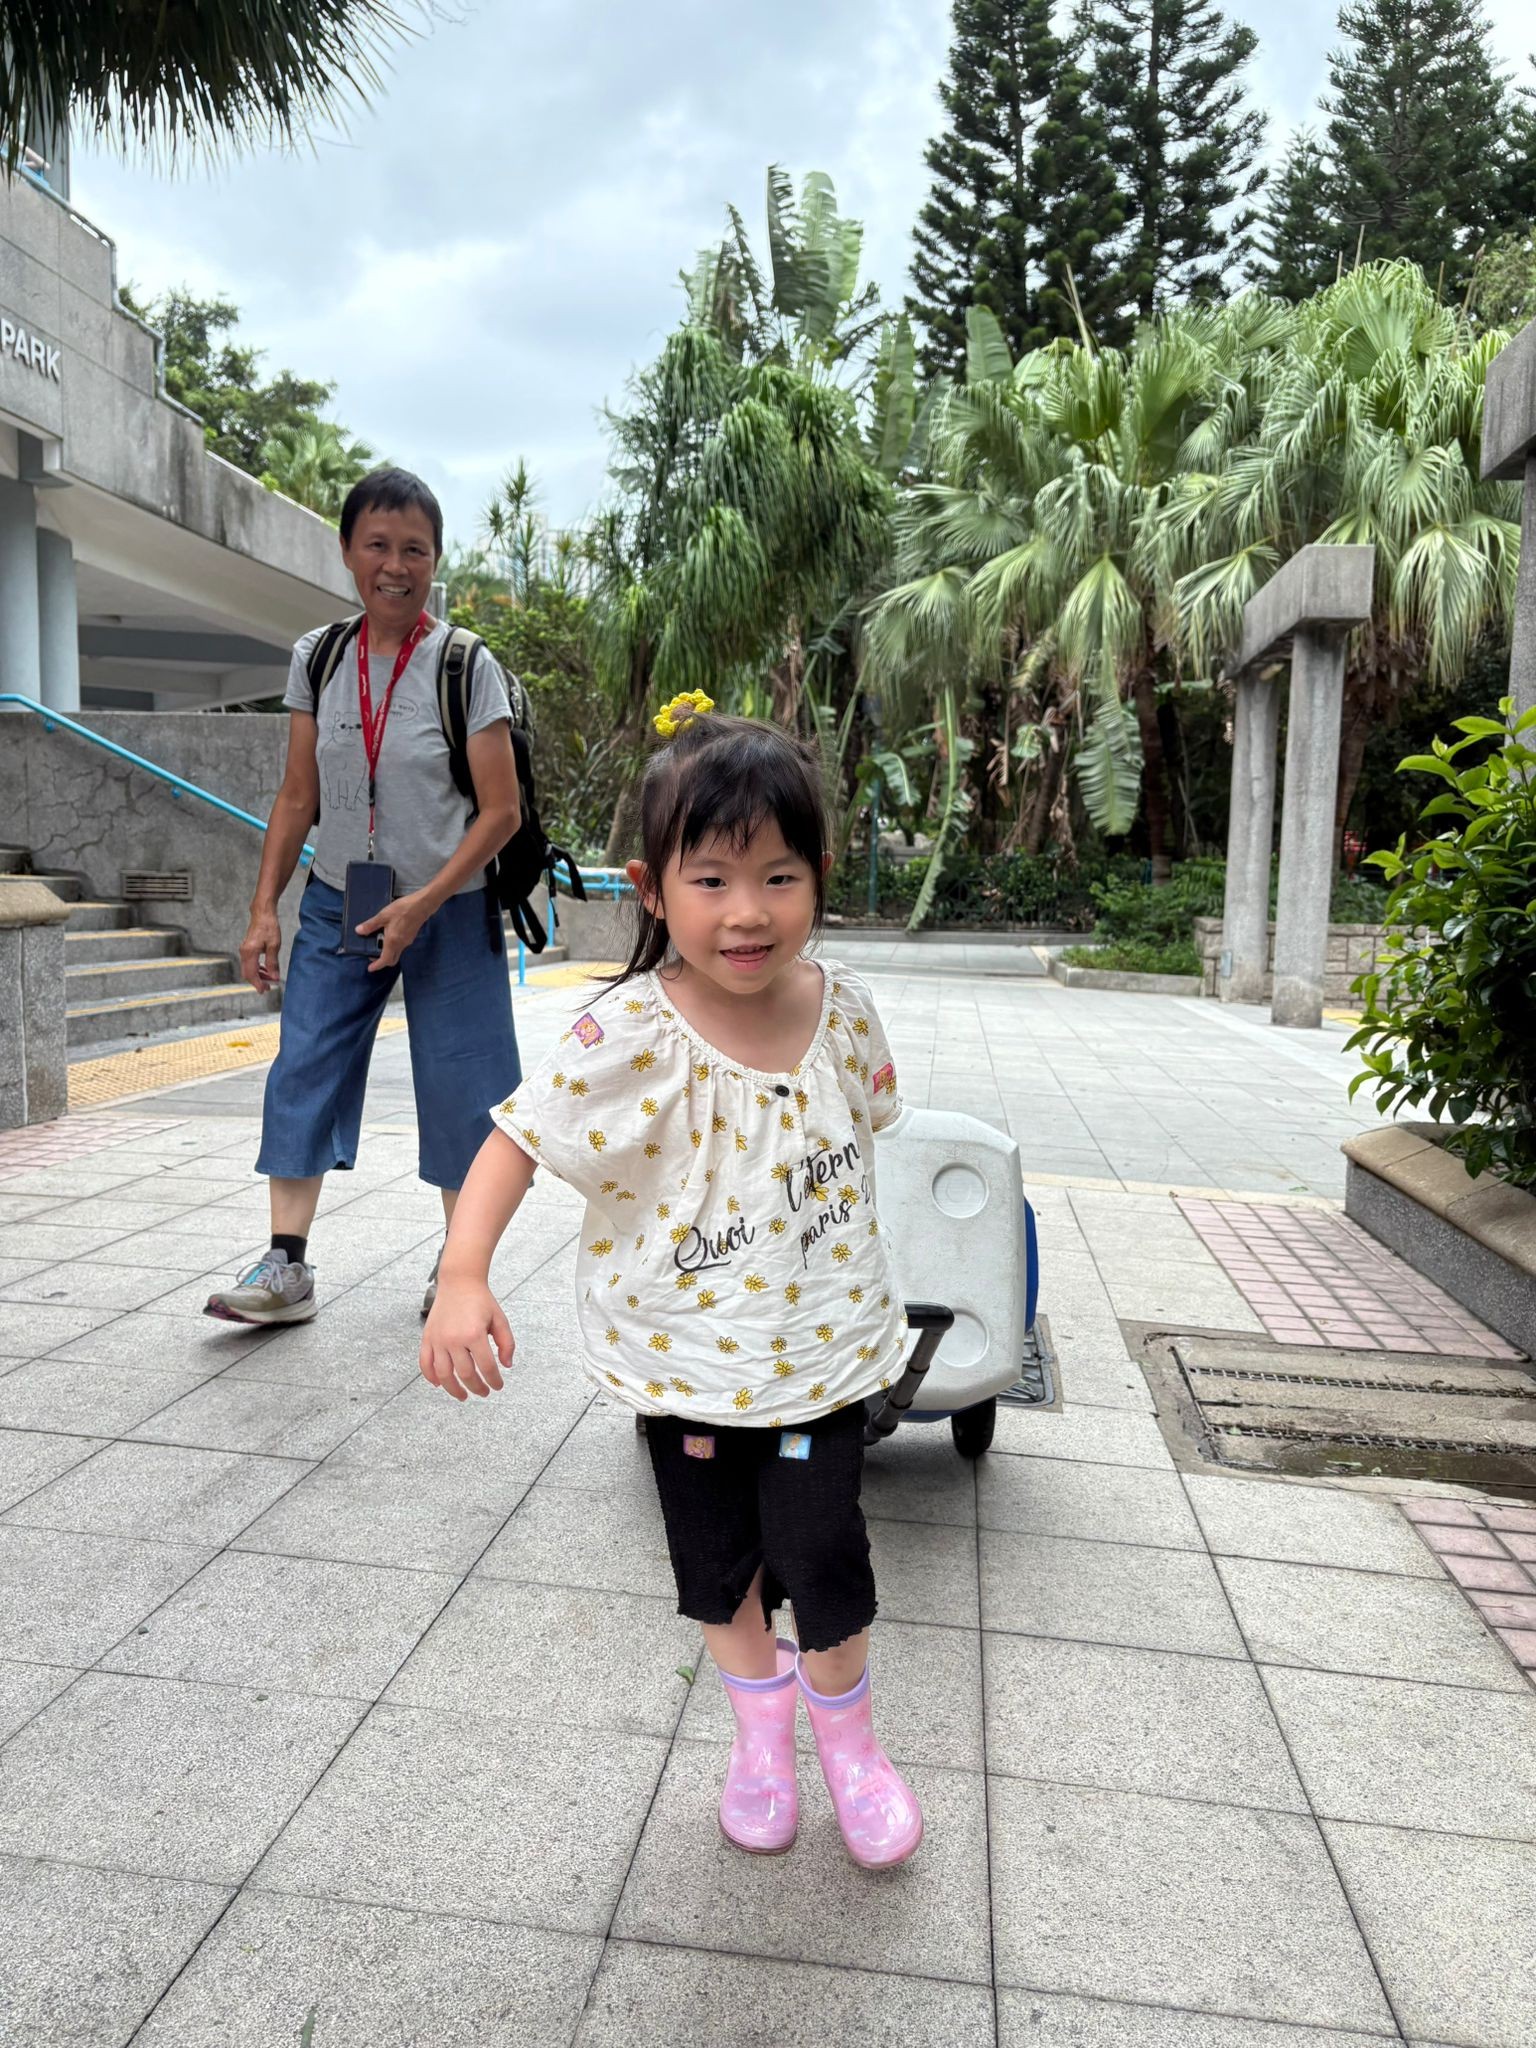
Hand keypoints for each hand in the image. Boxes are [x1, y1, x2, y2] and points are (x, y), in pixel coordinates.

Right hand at [240, 910, 281, 992]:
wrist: (263, 913)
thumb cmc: (269, 927)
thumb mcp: (274, 946)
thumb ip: (272, 963)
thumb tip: (274, 977)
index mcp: (249, 952)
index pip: (251, 974)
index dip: (258, 984)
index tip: (265, 990)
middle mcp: (244, 952)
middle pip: (247, 973)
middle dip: (257, 982)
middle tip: (268, 987)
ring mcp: (244, 950)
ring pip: (248, 969)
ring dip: (258, 976)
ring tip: (270, 979)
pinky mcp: (247, 948)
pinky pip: (249, 963)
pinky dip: (257, 969)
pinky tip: (266, 970)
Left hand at [357, 889, 431, 971]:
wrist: (422, 904)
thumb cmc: (404, 909)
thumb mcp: (383, 915)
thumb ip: (371, 925)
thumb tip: (359, 931)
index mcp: (393, 941)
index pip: (385, 960)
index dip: (377, 966)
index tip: (370, 968)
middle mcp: (401, 944)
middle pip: (392, 959)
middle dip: (382, 961)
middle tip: (373, 955)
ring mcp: (407, 941)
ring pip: (396, 952)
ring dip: (387, 951)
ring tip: (378, 940)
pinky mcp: (411, 936)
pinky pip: (400, 945)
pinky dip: (393, 944)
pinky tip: (389, 933)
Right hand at [420, 1281, 513, 1400]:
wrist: (459, 1282)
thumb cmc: (481, 1301)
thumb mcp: (500, 1320)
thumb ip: (507, 1343)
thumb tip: (506, 1366)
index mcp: (474, 1334)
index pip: (486, 1367)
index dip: (494, 1380)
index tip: (498, 1386)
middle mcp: (454, 1339)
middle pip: (465, 1374)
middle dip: (476, 1387)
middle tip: (484, 1393)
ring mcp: (438, 1339)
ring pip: (443, 1374)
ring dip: (453, 1389)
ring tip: (462, 1396)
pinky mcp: (428, 1337)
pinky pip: (425, 1362)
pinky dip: (430, 1376)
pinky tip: (439, 1384)